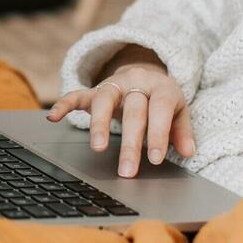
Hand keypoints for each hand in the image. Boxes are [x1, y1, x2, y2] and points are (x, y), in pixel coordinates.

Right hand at [46, 62, 195, 177]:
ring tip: (98, 148)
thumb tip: (189, 152)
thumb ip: (182, 131)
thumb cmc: (162, 99)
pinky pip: (77, 94)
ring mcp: (114, 84)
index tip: (155, 159)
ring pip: (104, 99)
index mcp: (161, 87)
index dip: (159, 134)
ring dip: (100, 124)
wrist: (145, 73)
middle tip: (128, 170)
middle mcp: (136, 83)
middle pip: (133, 110)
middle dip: (130, 142)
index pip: (160, 109)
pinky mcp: (95, 90)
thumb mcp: (179, 110)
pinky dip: (64, 104)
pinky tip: (53, 117)